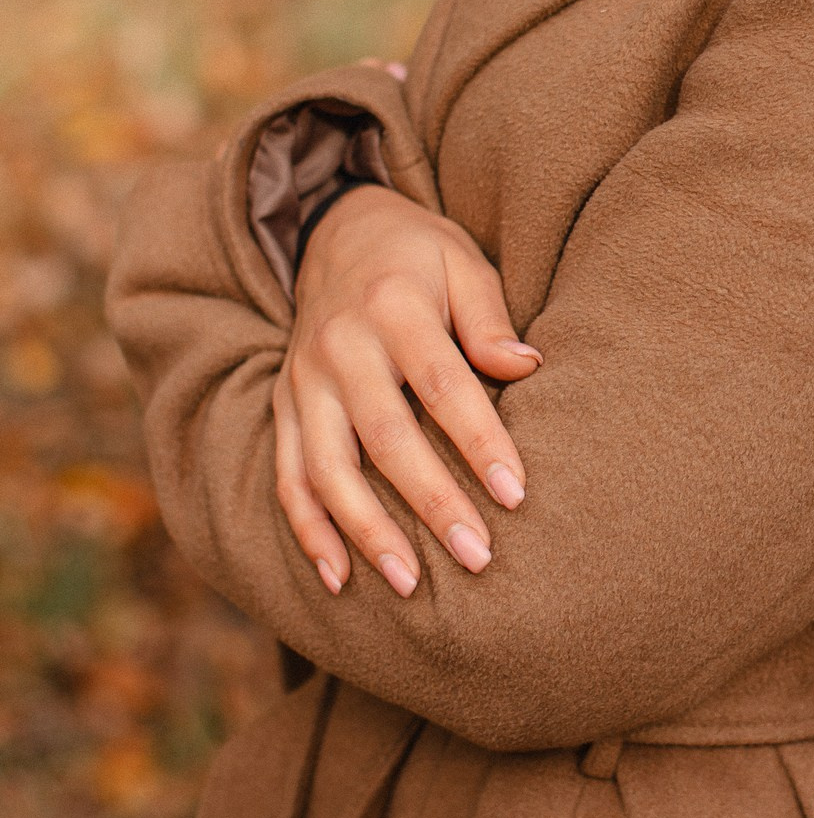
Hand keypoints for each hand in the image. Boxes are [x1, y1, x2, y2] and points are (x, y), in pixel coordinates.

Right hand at [272, 185, 540, 597]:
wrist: (335, 232)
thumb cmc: (416, 256)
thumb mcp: (461, 262)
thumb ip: (489, 318)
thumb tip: (526, 367)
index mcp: (393, 308)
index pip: (441, 384)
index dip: (478, 441)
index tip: (514, 494)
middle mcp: (340, 348)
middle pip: (385, 437)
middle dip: (431, 502)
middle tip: (477, 557)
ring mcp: (304, 381)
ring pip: (329, 469)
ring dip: (366, 531)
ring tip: (409, 584)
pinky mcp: (284, 405)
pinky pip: (289, 476)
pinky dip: (308, 530)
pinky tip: (338, 577)